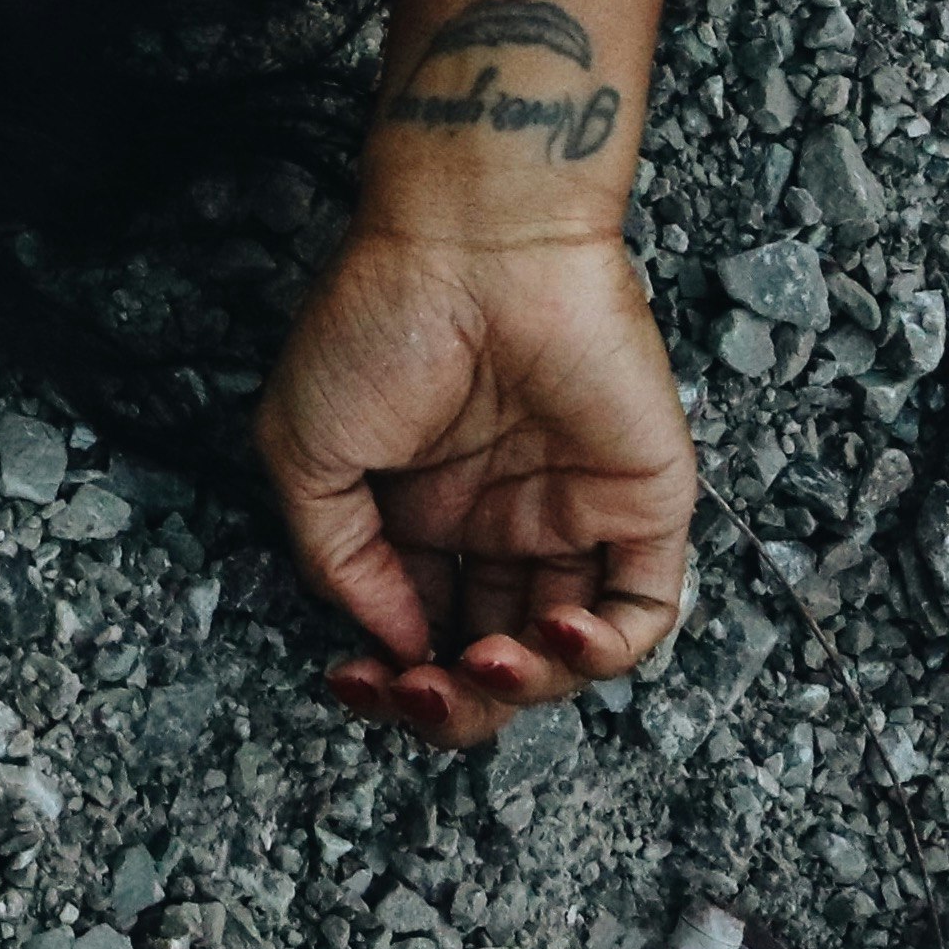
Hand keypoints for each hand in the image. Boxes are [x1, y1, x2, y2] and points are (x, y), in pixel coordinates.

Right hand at [255, 225, 695, 748]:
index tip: (361, 681)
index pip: (420, 632)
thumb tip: (395, 640)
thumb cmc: (379, 320)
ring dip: (525, 689)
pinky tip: (551, 636)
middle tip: (424, 694)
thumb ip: (337, 557)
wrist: (471, 243)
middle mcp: (500, 524)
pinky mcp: (643, 503)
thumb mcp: (305, 448)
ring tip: (482, 664)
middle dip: (455, 705)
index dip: (395, 678)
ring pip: (567, 653)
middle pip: (493, 661)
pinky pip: (644, 611)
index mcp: (421, 514)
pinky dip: (604, 652)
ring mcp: (573, 516)